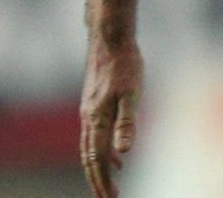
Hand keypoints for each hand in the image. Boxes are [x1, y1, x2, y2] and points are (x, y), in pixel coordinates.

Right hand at [80, 38, 143, 197]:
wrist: (110, 39)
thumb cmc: (125, 64)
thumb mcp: (132, 93)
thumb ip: (128, 122)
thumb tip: (125, 151)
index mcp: (97, 120)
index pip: (97, 159)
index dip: (102, 181)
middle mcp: (89, 118)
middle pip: (90, 157)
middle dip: (98, 180)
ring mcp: (90, 110)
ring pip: (91, 146)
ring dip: (100, 166)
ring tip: (113, 183)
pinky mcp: (94, 102)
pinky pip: (96, 133)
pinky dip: (105, 148)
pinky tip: (118, 152)